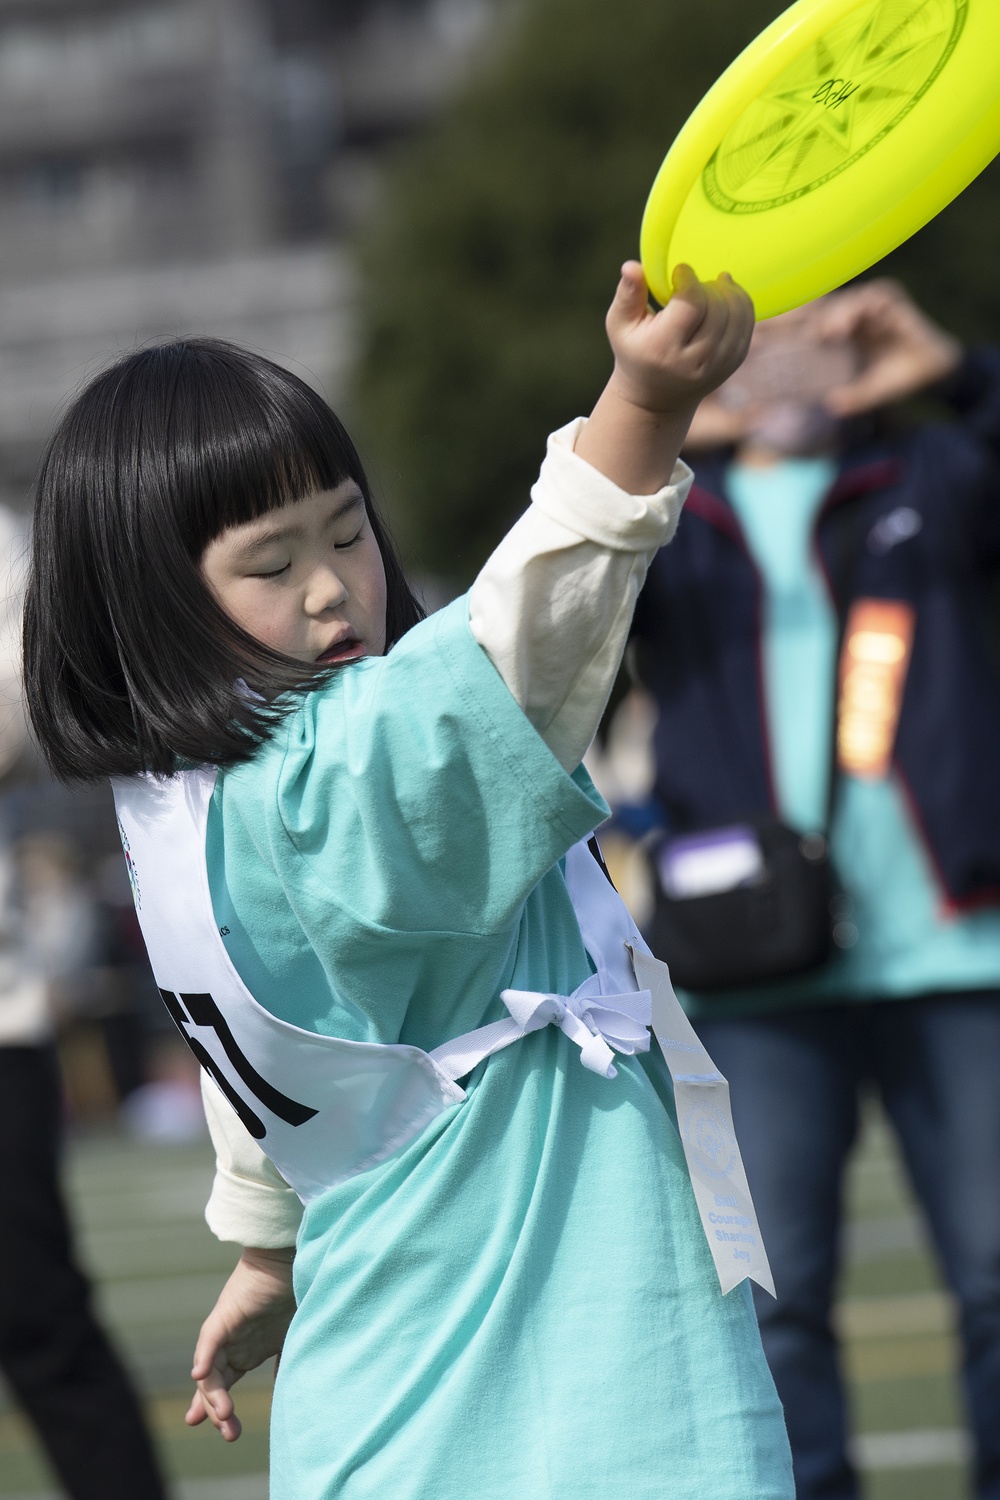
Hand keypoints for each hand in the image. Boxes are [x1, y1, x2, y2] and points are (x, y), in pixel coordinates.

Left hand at [185, 1245, 295, 1441]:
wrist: (291, 1256)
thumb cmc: (295, 1290)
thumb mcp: (293, 1337)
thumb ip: (288, 1363)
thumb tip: (295, 1392)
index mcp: (246, 1350)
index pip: (226, 1385)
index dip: (220, 1409)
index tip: (226, 1431)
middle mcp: (232, 1344)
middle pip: (215, 1384)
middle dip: (217, 1410)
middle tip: (228, 1433)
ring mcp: (226, 1331)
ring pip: (210, 1370)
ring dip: (213, 1394)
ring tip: (221, 1415)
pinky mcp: (225, 1316)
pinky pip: (209, 1340)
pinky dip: (205, 1358)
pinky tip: (200, 1375)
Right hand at [575, 262, 754, 491]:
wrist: (657, 399)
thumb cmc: (636, 352)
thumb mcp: (620, 326)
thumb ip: (627, 295)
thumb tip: (632, 265)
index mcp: (664, 349)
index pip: (691, 304)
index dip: (689, 279)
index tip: (679, 273)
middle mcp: (694, 360)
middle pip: (716, 307)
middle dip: (706, 285)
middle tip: (692, 285)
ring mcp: (718, 364)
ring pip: (737, 313)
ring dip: (727, 291)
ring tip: (710, 286)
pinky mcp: (733, 362)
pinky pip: (747, 323)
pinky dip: (740, 303)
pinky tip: (725, 295)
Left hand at [818, 279, 961, 415]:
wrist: (931, 372)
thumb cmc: (898, 379)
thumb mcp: (873, 391)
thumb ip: (854, 397)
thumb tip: (831, 405)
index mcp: (850, 335)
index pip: (824, 323)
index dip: (814, 328)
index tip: (807, 342)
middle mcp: (861, 318)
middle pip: (835, 309)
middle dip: (824, 320)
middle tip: (817, 337)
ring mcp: (877, 309)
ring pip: (853, 299)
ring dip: (843, 312)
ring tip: (836, 331)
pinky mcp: (896, 303)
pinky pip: (880, 293)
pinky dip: (869, 302)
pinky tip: (863, 316)